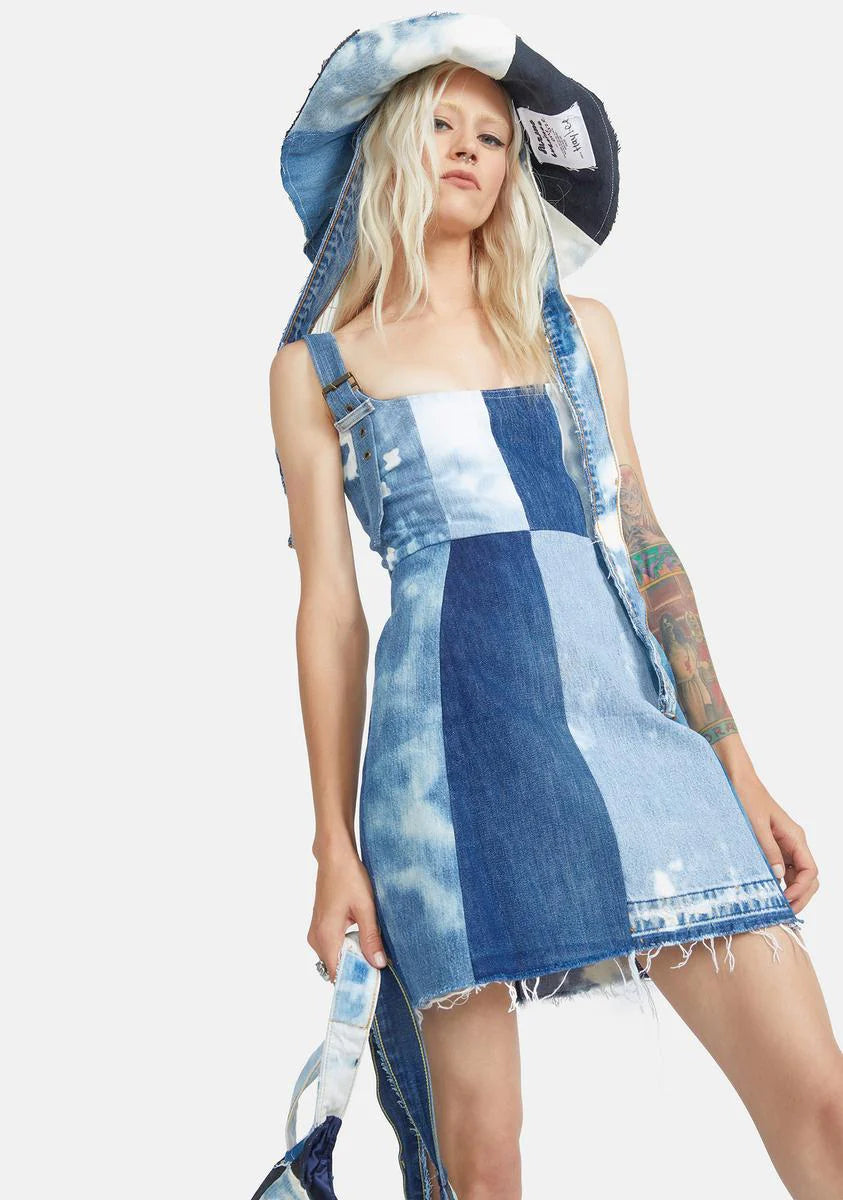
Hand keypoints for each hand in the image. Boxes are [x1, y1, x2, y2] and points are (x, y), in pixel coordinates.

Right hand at [307, 844, 388, 981]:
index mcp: (326, 935)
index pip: (337, 973)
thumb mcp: (366, 907)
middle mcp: (316, 938)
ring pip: (335, 957)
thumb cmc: (349, 876)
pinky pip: (333, 947)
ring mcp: (316, 932)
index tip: (375, 985)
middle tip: (381, 969)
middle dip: (357, 970)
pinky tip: (364, 940)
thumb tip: (378, 964)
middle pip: (336, 967)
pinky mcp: (320, 926)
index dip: (355, 981)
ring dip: (353, 958)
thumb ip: (371, 937)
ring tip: (374, 953)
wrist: (334, 856)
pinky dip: (348, 948)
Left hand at [733, 773, 818, 914]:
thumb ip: (768, 850)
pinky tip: (768, 890)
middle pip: (808, 877)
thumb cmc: (746, 797)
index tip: (785, 901)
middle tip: (784, 912)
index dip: (801, 889)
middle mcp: (794, 842)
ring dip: (791, 891)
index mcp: (795, 837)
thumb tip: (778, 876)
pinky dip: (780, 881)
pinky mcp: (773, 845)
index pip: (810, 870)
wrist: (736, 779)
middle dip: (800, 896)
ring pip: (797, 874)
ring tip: (776, 906)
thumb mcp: (755, 825)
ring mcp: (784, 844)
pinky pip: (783, 867)